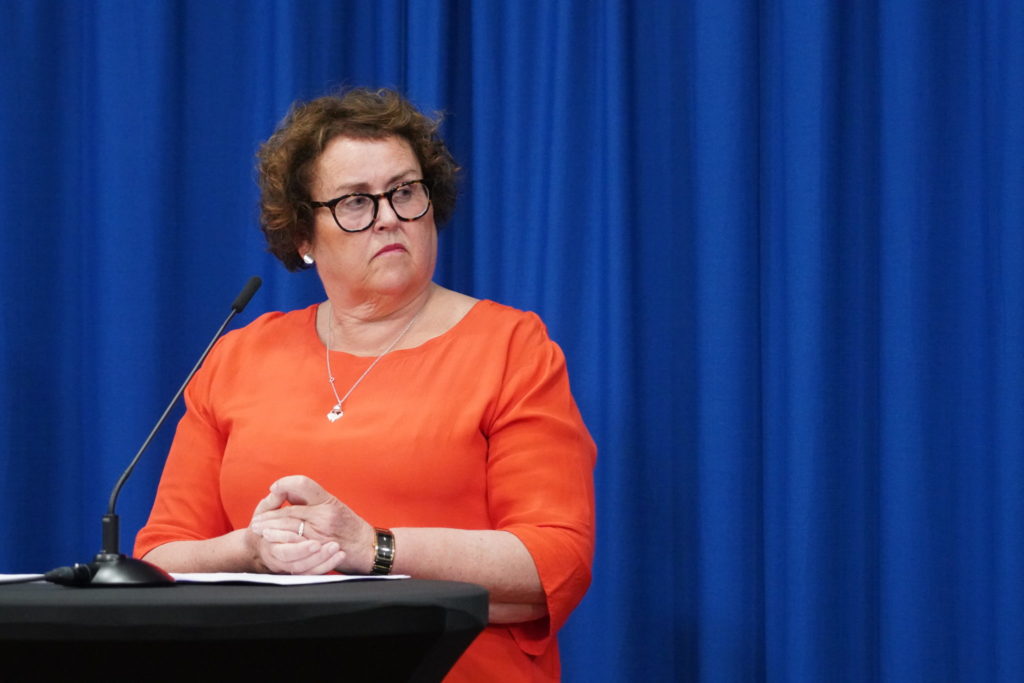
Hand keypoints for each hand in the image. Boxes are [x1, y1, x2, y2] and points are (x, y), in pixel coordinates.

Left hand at [249, 475, 374, 574]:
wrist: (367, 547)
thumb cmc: (349, 526)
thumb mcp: (334, 506)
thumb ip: (311, 500)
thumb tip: (287, 493)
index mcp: (328, 500)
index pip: (302, 484)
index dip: (285, 484)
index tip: (274, 489)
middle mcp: (325, 514)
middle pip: (289, 511)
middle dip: (269, 515)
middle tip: (256, 520)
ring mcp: (321, 532)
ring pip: (289, 528)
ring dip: (270, 529)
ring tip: (258, 530)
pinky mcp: (319, 549)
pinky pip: (295, 544)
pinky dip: (280, 542)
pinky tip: (271, 542)